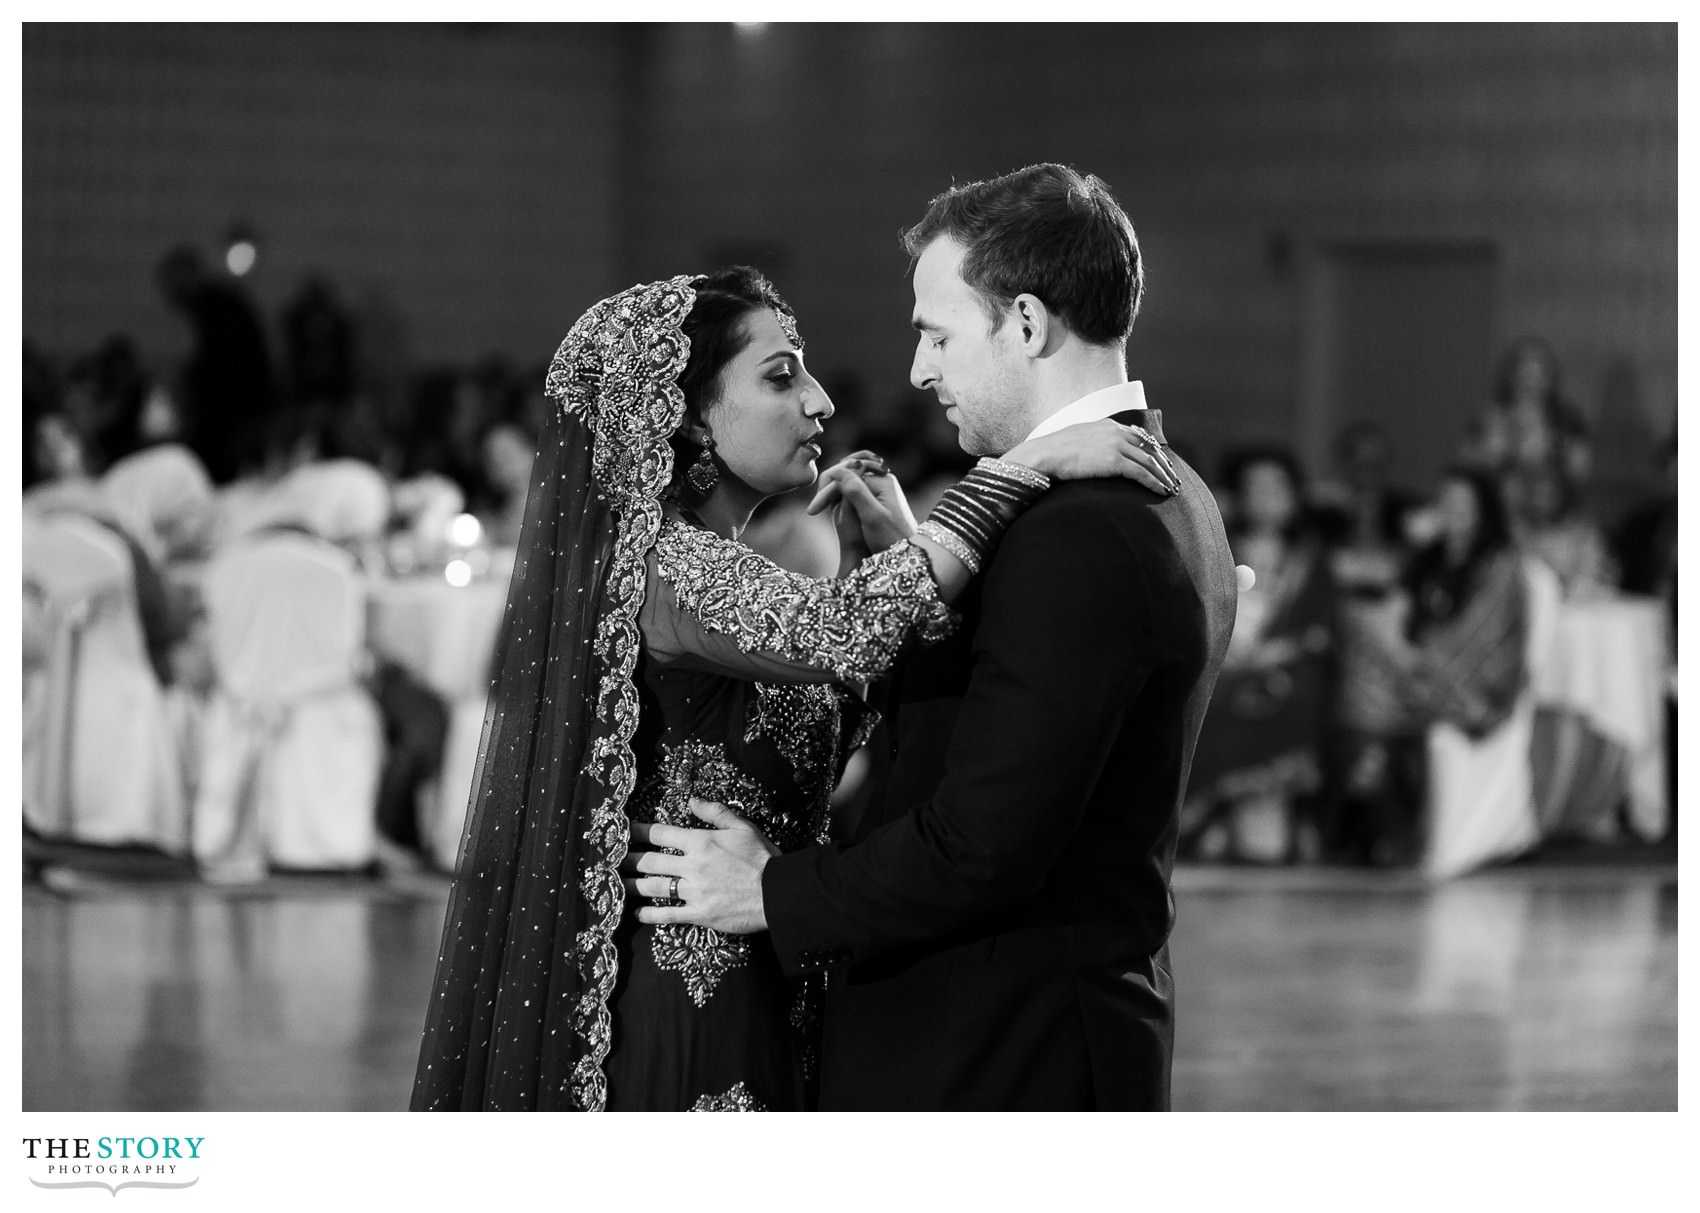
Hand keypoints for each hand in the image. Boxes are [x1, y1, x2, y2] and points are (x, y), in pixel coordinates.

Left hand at [621, 798, 775, 934]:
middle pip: (650, 862)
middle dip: (628, 859)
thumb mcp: (742, 827)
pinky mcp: (700, 914)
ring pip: (654, 888)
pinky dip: (651, 914)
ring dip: (631, 885)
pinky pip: (669, 915)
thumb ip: (715, 812)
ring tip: (616, 884)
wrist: (778, 892)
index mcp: (701, 842)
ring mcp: (694, 892)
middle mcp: (693, 866)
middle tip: (611, 859)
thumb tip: (691, 800)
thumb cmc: (763, 857)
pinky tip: (637, 913)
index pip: (660, 834)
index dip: (638, 832)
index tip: (623, 831)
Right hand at [807, 451, 917, 553]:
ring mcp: (879, 488)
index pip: (846, 476)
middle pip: (847, 477)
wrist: (913, 554)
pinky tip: (831, 510)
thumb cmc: (894, 539)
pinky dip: (841, 499)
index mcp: (882, 480)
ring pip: (848, 484)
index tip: (813, 510)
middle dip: (829, 491)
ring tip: (818, 510)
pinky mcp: (877, 499)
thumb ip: (856, 492)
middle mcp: (881, 479)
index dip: (828, 491)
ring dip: (833, 495)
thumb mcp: (873, 517)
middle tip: (813, 510)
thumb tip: (837, 470)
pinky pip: (854, 493)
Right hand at [1004, 419, 1180, 494]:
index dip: (1153, 450)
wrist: (1043, 455)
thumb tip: (1092, 455)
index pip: (1138, 436)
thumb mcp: (1075, 440)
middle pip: (1149, 447)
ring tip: (1172, 488)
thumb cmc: (1052, 453)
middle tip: (1173, 478)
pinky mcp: (1113, 460)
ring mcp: (1115, 444)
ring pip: (1150, 460)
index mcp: (1107, 425)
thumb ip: (1091, 443)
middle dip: (1164, 464)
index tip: (1161, 463)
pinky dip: (1155, 482)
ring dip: (1164, 476)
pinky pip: (1141, 472)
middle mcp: (1115, 431)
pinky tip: (1162, 491)